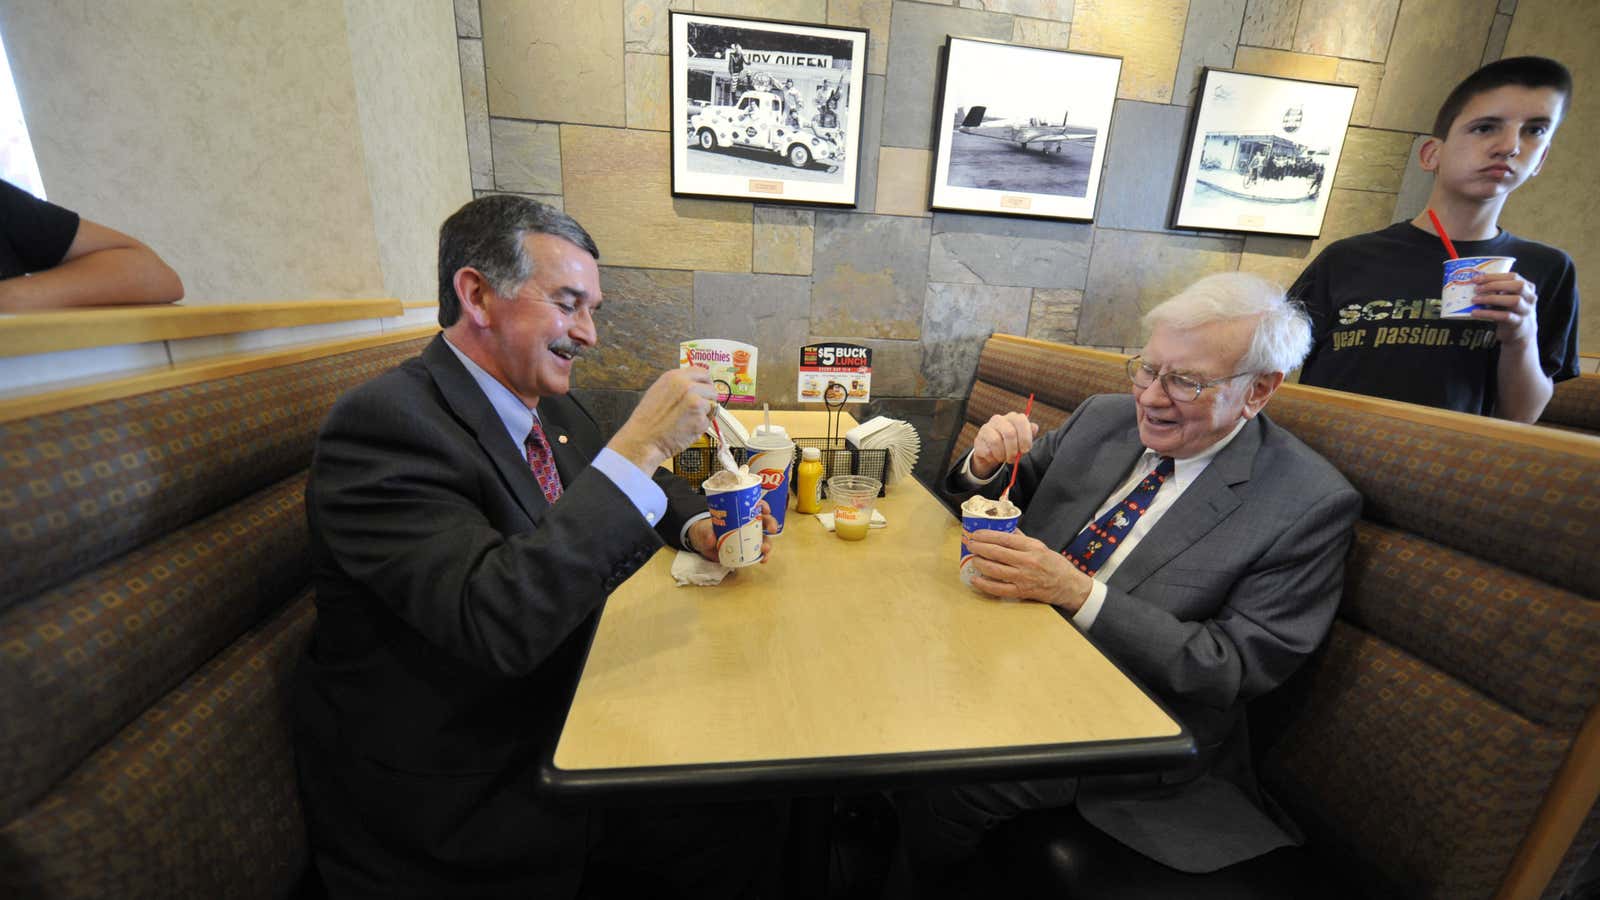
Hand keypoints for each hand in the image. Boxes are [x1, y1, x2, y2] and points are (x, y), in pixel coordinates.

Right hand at [608, 368, 716, 472]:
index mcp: (676, 377)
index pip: (703, 373)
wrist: (643, 439)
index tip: (704, 391)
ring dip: (703, 414)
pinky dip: (699, 427)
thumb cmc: (648, 419)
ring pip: (712, 406)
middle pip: (712, 390)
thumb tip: (696, 384)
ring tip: (685, 420)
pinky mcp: (700, 419)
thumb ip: (678, 385)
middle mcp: (688, 386)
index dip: (705, 384)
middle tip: (696, 410)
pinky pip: (707, 422)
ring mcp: (696, 402)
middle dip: (707, 400)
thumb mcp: (659, 390)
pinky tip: (685, 429)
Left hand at [689, 501, 777, 564]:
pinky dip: (763, 556)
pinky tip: (763, 560)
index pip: (754, 506)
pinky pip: (758, 552)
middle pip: (764, 521)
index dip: (762, 505)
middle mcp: (747, 525)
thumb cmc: (706, 530)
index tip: (765, 509)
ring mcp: (748, 538)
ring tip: (764, 549)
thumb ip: (706, 533)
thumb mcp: (703, 529)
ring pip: (764, 538)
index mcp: (739, 514)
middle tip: (772, 529)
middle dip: (771, 523)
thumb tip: (711, 538)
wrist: (703, 544)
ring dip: (768, 543)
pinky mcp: (747, 550)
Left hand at [965, 527, 1092, 612]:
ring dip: (980, 563)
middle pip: (997, 552)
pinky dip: (984, 584)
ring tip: (973, 558)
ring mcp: (1023, 577)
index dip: (987, 535)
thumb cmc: (1055, 565)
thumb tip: (1005, 529)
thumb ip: (1021, 539)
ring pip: (995, 569)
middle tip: (969, 543)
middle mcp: (1027, 561)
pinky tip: (975, 579)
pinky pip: (998, 588)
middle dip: (979, 547)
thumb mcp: (1040, 546)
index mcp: (1032, 547)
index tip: (976, 533)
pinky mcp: (1021, 592)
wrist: (1068, 586)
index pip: (1004, 538)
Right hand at [970, 412, 1039, 479]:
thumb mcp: (1022, 439)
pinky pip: (987, 451)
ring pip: (996, 442)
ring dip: (1002, 455)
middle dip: (1013, 450)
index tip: (1026, 450)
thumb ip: (1029, 433)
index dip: (1025, 437)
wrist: (992, 451)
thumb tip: (1034, 427)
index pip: (1021, 421)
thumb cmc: (1010, 444)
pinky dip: (993, 458)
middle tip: (1014, 458)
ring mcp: (987, 428)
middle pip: (1009, 433)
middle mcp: (999, 419)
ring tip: (1004, 458)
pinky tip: (994, 457)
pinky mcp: (978, 439)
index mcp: (1012, 417)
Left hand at [1471, 271, 1538, 346]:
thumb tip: (1476, 283)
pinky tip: (1475, 313)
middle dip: (1495, 285)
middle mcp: (1530, 298)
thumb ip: (1498, 289)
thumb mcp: (1508, 297)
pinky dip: (1488, 313)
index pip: (1513, 276)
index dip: (1494, 276)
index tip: (1476, 279)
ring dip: (1492, 298)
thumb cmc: (1511, 310)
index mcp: (1527, 287)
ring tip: (1475, 300)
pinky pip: (1504, 316)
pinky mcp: (1518, 323)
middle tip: (1477, 289)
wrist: (1521, 333)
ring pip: (1514, 300)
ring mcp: (1526, 310)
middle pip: (1518, 286)